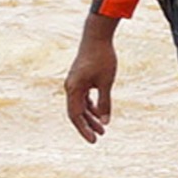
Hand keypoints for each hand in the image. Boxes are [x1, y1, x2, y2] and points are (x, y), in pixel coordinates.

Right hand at [63, 19, 119, 142]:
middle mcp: (70, 87)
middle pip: (77, 112)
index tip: (94, 140)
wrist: (97, 37)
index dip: (84, 129)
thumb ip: (105, 102)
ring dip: (91, 116)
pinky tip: (100, 113)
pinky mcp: (80, 79)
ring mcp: (74, 83)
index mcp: (73, 89)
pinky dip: (91, 106)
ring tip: (103, 128)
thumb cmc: (102, 58)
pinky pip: (83, 97)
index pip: (76, 116)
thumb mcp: (106, 83)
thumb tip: (105, 121)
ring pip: (80, 105)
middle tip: (99, 137)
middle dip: (88, 125)